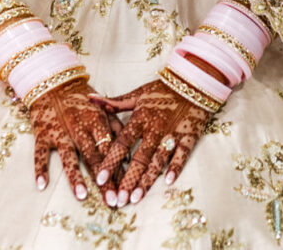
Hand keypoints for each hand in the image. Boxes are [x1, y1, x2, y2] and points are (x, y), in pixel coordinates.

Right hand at [27, 78, 122, 202]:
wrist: (53, 82)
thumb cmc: (82, 98)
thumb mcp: (102, 109)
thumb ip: (116, 128)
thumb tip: (128, 155)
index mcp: (96, 121)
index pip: (110, 150)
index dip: (119, 170)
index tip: (126, 190)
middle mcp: (79, 128)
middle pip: (93, 158)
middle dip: (103, 181)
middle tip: (111, 201)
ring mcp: (59, 132)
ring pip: (68, 157)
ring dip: (75, 177)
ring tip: (82, 196)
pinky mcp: (42, 134)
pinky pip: (39, 153)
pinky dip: (40, 168)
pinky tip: (42, 185)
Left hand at [90, 80, 211, 204]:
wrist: (193, 82)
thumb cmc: (162, 90)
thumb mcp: (137, 95)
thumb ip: (113, 102)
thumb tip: (89, 98)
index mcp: (140, 118)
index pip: (121, 143)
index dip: (110, 161)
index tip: (100, 179)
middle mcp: (154, 129)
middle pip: (138, 158)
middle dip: (127, 180)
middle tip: (118, 199)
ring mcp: (172, 134)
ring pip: (157, 161)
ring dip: (147, 180)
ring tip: (135, 198)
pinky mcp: (188, 137)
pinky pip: (181, 155)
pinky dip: (175, 167)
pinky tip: (168, 182)